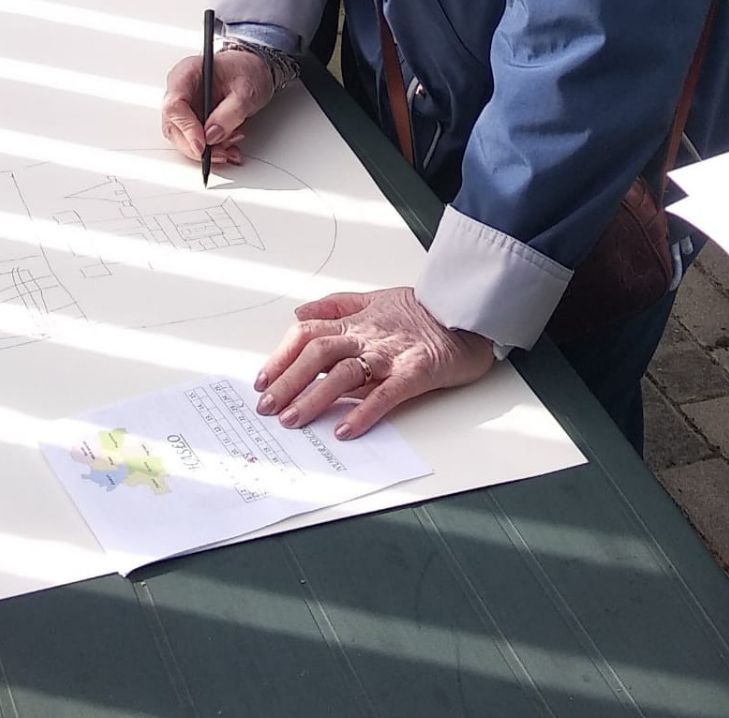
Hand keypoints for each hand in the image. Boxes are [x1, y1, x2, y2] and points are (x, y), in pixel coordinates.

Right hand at [159, 46, 273, 168]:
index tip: (202, 145)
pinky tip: (228, 149)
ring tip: (230, 148)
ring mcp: (185, 106)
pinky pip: (195, 140)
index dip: (186, 128)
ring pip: (183, 138)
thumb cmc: (246, 70)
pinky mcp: (193, 119)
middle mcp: (181, 90)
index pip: (174, 105)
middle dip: (197, 146)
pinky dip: (212, 149)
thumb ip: (230, 113)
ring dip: (207, 150)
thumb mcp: (246, 90)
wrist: (252, 69)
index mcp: (187, 73)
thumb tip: (212, 135)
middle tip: (220, 153)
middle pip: (174, 126)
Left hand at [253, 287, 493, 437]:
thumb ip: (335, 306)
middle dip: (288, 381)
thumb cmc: (421, 311)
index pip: (308, 335)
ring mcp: (390, 355)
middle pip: (318, 355)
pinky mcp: (415, 373)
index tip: (262, 380)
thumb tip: (298, 314)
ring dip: (315, 398)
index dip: (281, 356)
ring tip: (294, 420)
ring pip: (344, 374)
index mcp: (355, 322)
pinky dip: (364, 412)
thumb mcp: (373, 298)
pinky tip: (345, 430)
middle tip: (266, 407)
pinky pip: (385, 394)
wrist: (466, 313)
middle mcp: (367, 337)